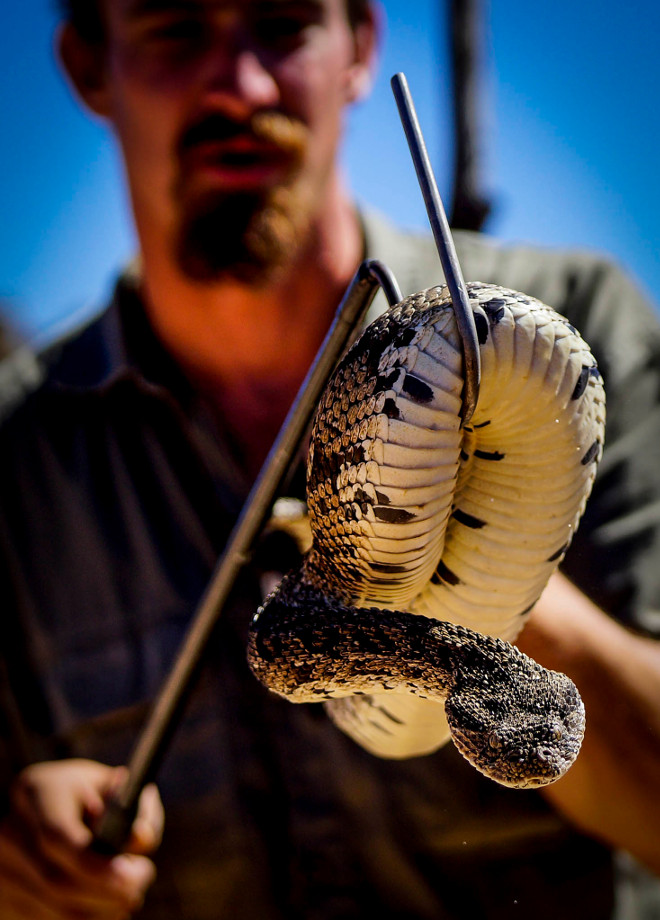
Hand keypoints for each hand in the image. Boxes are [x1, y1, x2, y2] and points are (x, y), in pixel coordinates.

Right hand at [0, 759, 163, 918]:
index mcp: (36, 791)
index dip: (95, 863)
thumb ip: (133, 807)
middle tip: (140, 883)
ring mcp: (1, 868)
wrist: (49, 809)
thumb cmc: (91, 795)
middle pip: (53, 880)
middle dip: (105, 891)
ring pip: (49, 908)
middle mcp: (9, 830)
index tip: (135, 873)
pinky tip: (104, 907)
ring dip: (98, 911)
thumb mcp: (114, 787)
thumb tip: (141, 838)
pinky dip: (81, 918)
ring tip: (127, 896)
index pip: (56, 836)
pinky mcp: (4, 899)